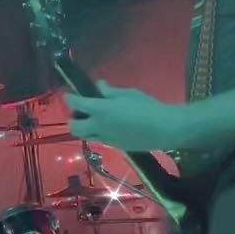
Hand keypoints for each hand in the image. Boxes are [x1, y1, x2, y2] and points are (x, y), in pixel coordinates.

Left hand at [61, 82, 179, 152]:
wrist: (164, 129)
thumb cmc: (147, 107)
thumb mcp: (128, 94)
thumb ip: (110, 91)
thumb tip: (99, 86)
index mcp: (100, 110)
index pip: (76, 104)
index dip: (70, 98)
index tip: (70, 94)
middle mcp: (99, 127)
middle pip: (74, 127)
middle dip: (74, 119)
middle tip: (83, 111)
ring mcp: (106, 139)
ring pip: (86, 136)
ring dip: (86, 127)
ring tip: (97, 118)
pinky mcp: (116, 147)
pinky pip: (100, 139)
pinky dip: (99, 132)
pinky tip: (112, 125)